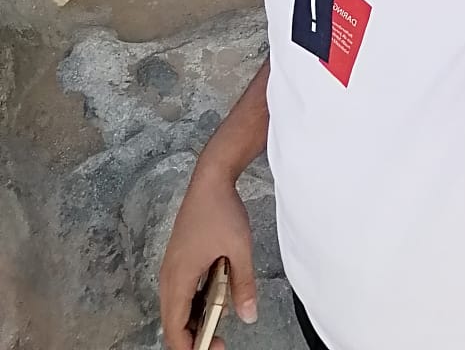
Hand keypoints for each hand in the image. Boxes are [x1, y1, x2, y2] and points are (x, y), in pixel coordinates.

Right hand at [159, 163, 257, 349]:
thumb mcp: (240, 250)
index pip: (174, 326)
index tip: (212, 349)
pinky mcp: (179, 258)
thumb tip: (248, 316)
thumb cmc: (221, 210)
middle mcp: (169, 274)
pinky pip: (180, 291)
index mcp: (179, 276)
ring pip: (175, 306)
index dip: (190, 345)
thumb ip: (243, 285)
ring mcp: (172, 266)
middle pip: (172, 320)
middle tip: (218, 341)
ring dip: (192, 320)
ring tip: (217, 325)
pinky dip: (193, 303)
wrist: (211, 179)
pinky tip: (213, 300)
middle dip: (192, 336)